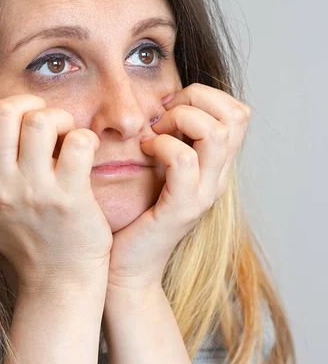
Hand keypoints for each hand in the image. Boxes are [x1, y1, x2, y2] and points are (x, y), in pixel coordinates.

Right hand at [0, 94, 112, 295]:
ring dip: (60, 118)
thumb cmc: (23, 236)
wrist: (57, 279)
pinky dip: (86, 138)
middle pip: (5, 111)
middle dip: (31, 105)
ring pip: (40, 121)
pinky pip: (79, 142)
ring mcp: (33, 192)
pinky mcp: (69, 198)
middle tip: (48, 123)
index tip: (17, 120)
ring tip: (67, 136)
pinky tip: (86, 152)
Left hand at [107, 83, 250, 291]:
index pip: (238, 112)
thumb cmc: (136, 215)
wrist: (127, 267)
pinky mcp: (181, 208)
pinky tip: (145, 150)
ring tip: (155, 133)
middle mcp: (218, 178)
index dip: (205, 96)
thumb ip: (171, 140)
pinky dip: (163, 144)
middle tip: (163, 116)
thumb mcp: (159, 169)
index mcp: (216, 165)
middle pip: (236, 115)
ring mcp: (204, 194)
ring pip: (216, 133)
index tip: (170, 107)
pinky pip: (184, 160)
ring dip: (181, 119)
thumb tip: (160, 103)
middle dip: (196, 99)